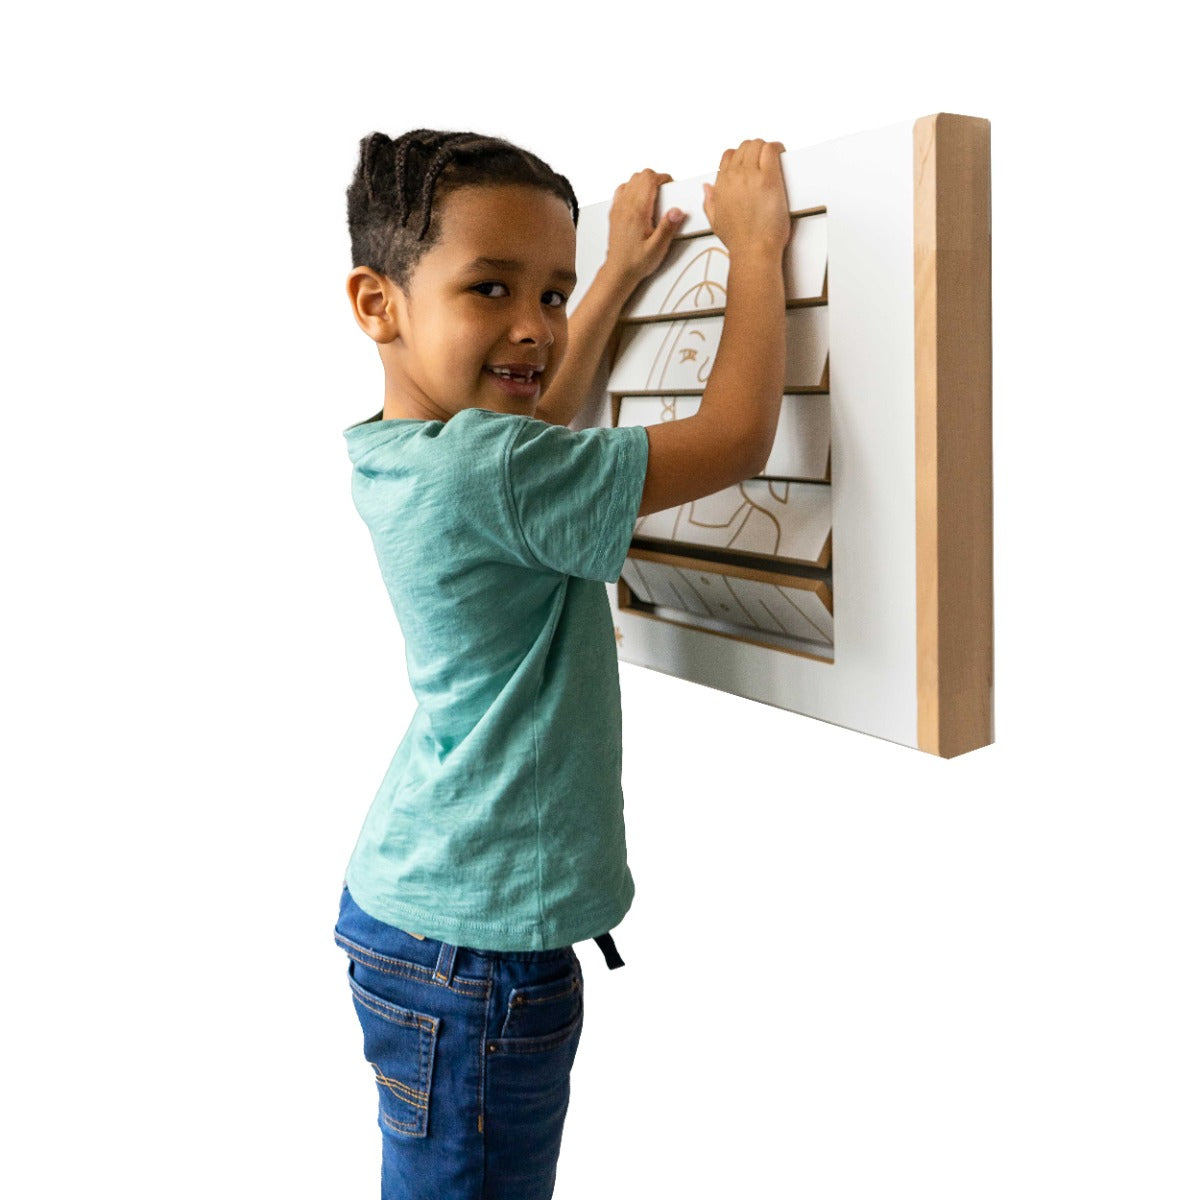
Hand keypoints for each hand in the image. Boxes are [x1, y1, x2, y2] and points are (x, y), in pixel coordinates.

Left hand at [602, 168, 684, 286]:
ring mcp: (618, 208)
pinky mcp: (614, 213)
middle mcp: (625, 206)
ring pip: (630, 180)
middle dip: (655, 178)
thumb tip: (676, 211)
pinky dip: (632, 189)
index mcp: (637, 211)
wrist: (618, 271)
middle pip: (640, 175)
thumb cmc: (636, 261)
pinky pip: (622, 190)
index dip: (663, 178)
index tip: (670, 186)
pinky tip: (638, 200)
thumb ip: (667, 228)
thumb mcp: (657, 248)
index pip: (649, 179)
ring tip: (653, 194)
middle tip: (664, 191)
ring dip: (643, 182)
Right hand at [702, 139, 789, 256]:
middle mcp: (734, 177)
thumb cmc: (740, 241)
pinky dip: (778, 148)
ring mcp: (751, 176)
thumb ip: (709, 201)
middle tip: (765, 160)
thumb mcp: (715, 221)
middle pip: (744, 147)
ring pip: (757, 144)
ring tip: (774, 158)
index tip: (751, 164)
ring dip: (766, 148)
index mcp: (721, 185)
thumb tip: (707, 188)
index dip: (741, 157)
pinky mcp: (769, 179)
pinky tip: (782, 155)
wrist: (753, 251)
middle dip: (756, 151)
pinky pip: (771, 149)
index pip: (729, 156)